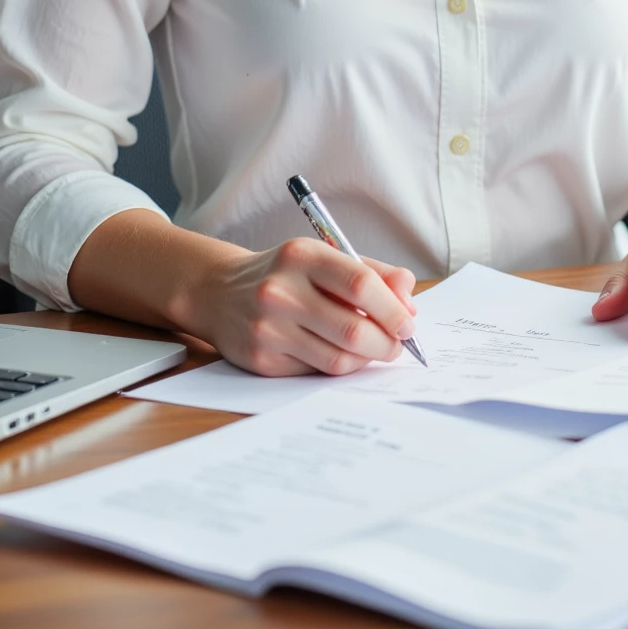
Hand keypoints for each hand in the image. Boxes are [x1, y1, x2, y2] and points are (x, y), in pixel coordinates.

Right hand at [192, 238, 418, 376]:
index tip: (408, 322)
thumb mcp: (324, 256)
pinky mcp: (262, 360)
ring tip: (373, 350)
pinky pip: (316, 373)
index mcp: (302, 256)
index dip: (393, 309)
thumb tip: (409, 301)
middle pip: (353, 329)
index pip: (360, 284)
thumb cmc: (285, 273)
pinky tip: (338, 353)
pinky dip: (337, 367)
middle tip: (397, 344)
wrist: (219, 293)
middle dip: (387, 343)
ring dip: (366, 360)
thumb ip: (372, 273)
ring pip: (337, 359)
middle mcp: (281, 291)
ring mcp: (268, 328)